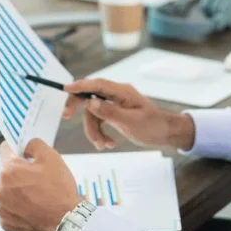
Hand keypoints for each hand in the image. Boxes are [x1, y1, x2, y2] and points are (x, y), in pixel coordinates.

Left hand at [0, 139, 80, 230]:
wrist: (67, 224)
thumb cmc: (59, 189)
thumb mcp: (52, 157)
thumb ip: (34, 144)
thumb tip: (25, 146)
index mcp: (7, 171)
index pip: (6, 149)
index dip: (18, 149)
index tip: (29, 155)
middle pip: (6, 172)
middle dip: (19, 172)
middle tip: (38, 178)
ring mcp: (1, 209)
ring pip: (7, 191)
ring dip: (17, 190)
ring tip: (37, 196)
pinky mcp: (7, 224)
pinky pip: (9, 210)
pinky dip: (18, 208)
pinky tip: (33, 209)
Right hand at [62, 78, 195, 150]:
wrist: (165, 133)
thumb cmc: (152, 126)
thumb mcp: (131, 122)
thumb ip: (110, 112)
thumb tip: (90, 103)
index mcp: (122, 92)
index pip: (97, 85)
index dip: (80, 85)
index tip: (65, 88)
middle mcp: (117, 95)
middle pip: (90, 96)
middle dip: (79, 108)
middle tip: (65, 116)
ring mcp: (115, 104)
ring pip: (93, 114)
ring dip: (94, 132)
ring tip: (104, 145)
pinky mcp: (114, 113)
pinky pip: (99, 121)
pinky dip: (100, 134)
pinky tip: (108, 144)